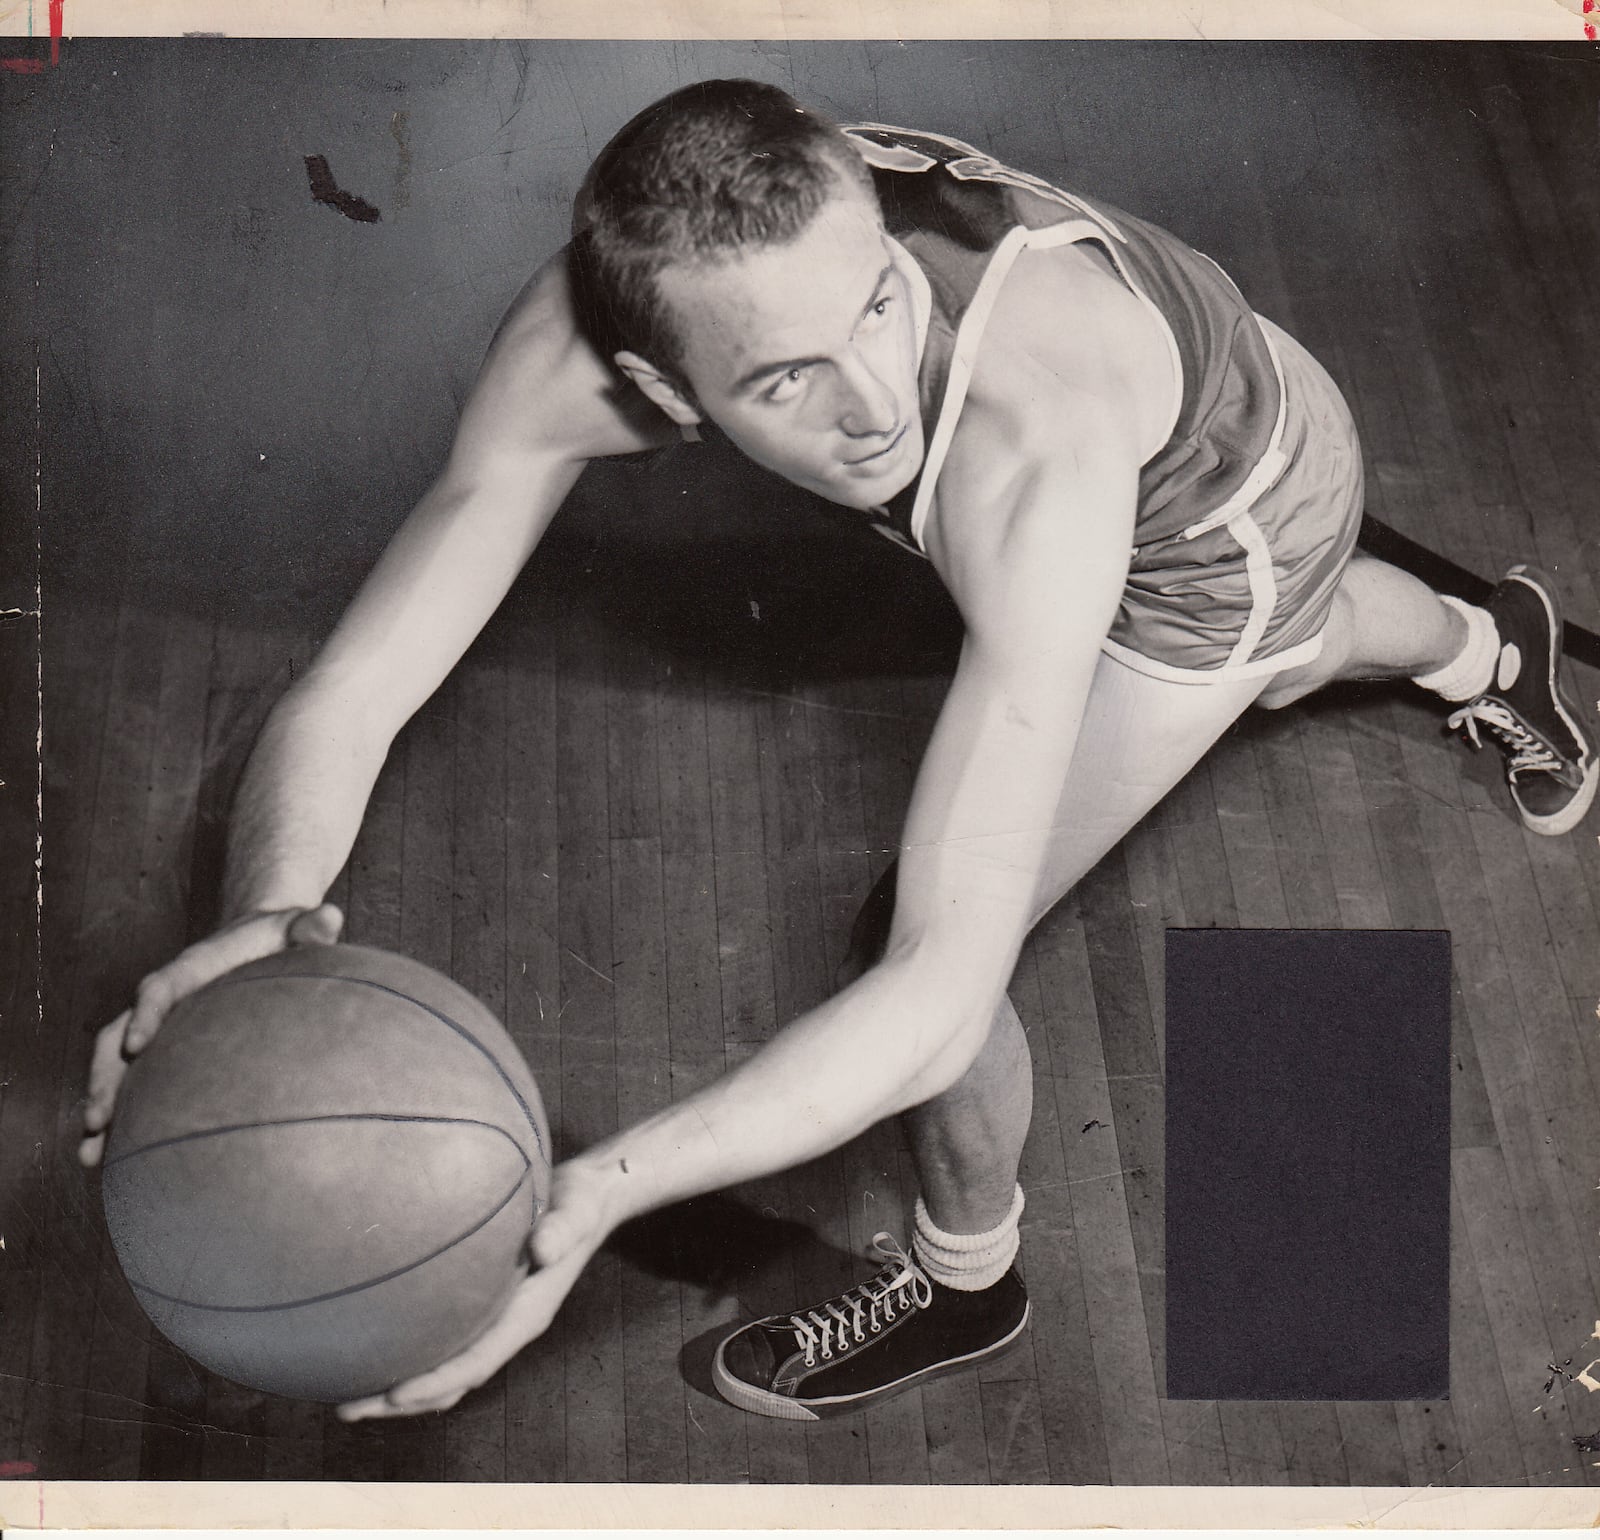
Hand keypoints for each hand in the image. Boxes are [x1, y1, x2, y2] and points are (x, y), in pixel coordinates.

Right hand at [79, 902, 344, 1166]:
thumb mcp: (297, 927)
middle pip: (117, 1038)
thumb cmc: (281, 936)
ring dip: (101, 1107)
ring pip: (115, 1068)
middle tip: (97, 1121)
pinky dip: (122, 1118)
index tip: (138, 1045)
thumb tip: (331, 920)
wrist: (258, 939)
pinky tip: (114, 1160)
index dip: (145, 1014)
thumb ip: (311, 926)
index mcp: (189, 971)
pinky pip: (134, 1084)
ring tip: (92, 1154)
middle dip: (104, 1078)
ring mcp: (158, 1028)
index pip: (159, 989)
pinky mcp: (165, 1052)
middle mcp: (162, 1001)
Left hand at [335, 1157, 615, 1420]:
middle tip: (346, 1408)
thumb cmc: (579, 1201)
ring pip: (444, 1371)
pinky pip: (443, 1344)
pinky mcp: (483, 1305)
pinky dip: (409, 1358)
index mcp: (527, 1314)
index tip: (393, 1394)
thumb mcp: (577, 1209)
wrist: (587, 1197)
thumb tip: (543, 1247)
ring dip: (398, 1391)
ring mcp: (494, 1320)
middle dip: (401, 1401)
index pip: (477, 1361)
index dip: (435, 1381)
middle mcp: (508, 1327)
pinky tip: (375, 1348)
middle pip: (452, 1381)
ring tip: (345, 1396)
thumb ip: (562, 1229)